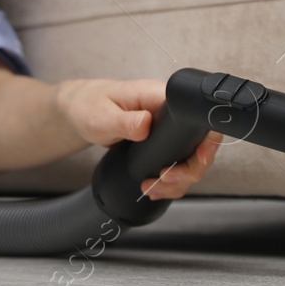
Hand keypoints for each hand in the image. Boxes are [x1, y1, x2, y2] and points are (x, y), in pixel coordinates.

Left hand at [55, 77, 224, 200]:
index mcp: (160, 97)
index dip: (204, 142)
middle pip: (200, 145)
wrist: (80, 112)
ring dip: (177, 181)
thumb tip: (146, 124)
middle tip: (165, 180)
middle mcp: (169, 113)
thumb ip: (124, 121)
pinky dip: (168, 182)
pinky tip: (154, 188)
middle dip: (188, 170)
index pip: (197, 117)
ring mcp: (167, 131)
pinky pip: (176, 165)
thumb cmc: (89, 105)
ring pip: (189, 160)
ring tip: (153, 188)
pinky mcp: (161, 144)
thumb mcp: (102, 115)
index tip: (196, 160)